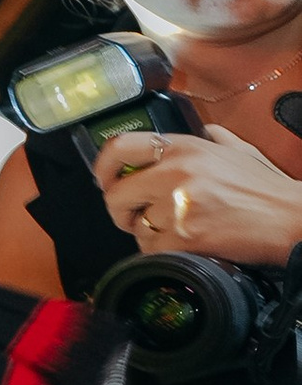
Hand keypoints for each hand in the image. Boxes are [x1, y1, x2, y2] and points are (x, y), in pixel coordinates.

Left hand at [91, 122, 301, 264]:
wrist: (291, 219)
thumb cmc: (267, 190)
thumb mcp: (239, 151)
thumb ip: (216, 138)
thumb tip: (207, 132)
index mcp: (183, 146)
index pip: (119, 146)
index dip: (103, 168)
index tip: (105, 181)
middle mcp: (175, 170)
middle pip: (116, 195)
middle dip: (122, 212)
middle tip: (135, 218)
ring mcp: (178, 203)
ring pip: (135, 227)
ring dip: (149, 235)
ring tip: (176, 232)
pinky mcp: (185, 235)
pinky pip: (151, 249)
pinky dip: (162, 252)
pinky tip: (184, 245)